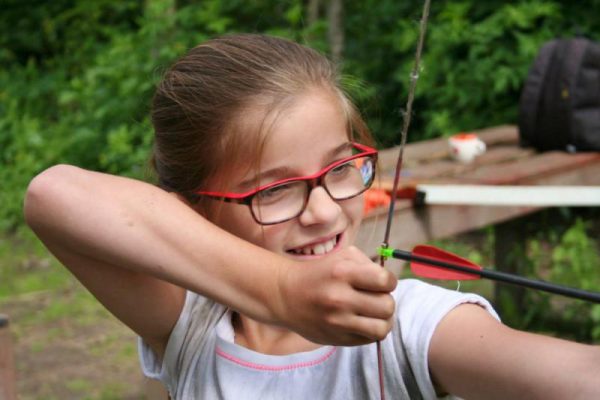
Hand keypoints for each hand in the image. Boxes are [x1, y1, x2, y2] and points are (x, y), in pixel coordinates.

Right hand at [274, 246, 396, 345]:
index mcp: (342, 272)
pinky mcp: (336, 339)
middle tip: (376, 298)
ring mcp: (337, 322)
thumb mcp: (341, 257)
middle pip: (387, 306)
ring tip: (375, 314)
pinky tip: (362, 321)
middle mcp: (339, 298)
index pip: (386, 281)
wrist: (286, 295)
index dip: (389, 281)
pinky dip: (371, 331)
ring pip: (382, 328)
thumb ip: (368, 264)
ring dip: (384, 320)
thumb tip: (390, 282)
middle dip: (386, 301)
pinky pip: (369, 340)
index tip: (381, 283)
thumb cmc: (319, 273)